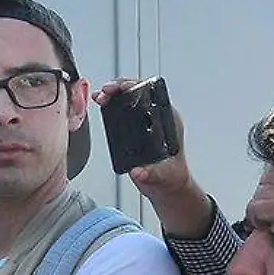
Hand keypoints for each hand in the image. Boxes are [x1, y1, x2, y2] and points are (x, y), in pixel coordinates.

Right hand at [94, 79, 209, 236]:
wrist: (167, 186)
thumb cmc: (172, 177)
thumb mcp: (164, 175)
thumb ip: (151, 174)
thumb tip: (138, 172)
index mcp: (169, 121)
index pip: (153, 95)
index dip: (137, 88)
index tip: (123, 90)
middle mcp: (157, 118)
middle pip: (139, 94)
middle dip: (121, 89)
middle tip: (106, 92)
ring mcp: (145, 122)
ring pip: (129, 100)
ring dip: (114, 95)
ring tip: (101, 96)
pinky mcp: (135, 129)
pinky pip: (122, 112)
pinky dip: (110, 105)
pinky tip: (101, 104)